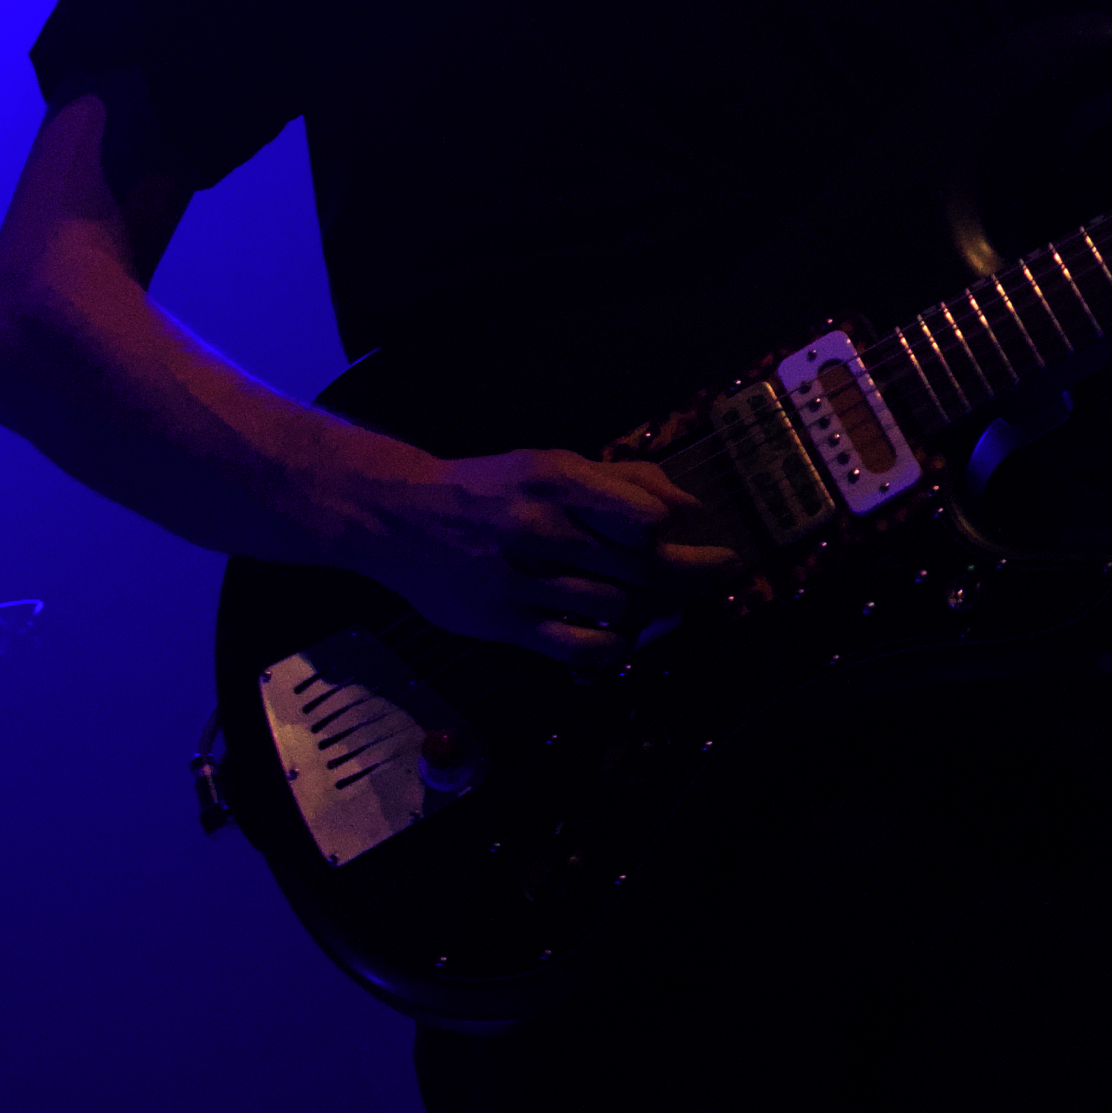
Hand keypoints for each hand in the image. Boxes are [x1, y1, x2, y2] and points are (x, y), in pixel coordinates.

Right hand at [344, 445, 740, 667]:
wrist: (398, 517)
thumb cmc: (491, 489)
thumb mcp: (550, 465)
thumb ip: (623, 481)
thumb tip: (689, 508)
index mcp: (553, 479)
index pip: (642, 517)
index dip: (673, 531)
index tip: (688, 533)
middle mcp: (537, 527)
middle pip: (639, 567)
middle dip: (688, 573)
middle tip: (713, 573)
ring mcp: (518, 578)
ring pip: (616, 606)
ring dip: (651, 609)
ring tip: (662, 601)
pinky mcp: (502, 621)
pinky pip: (579, 646)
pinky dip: (614, 646)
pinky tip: (621, 637)